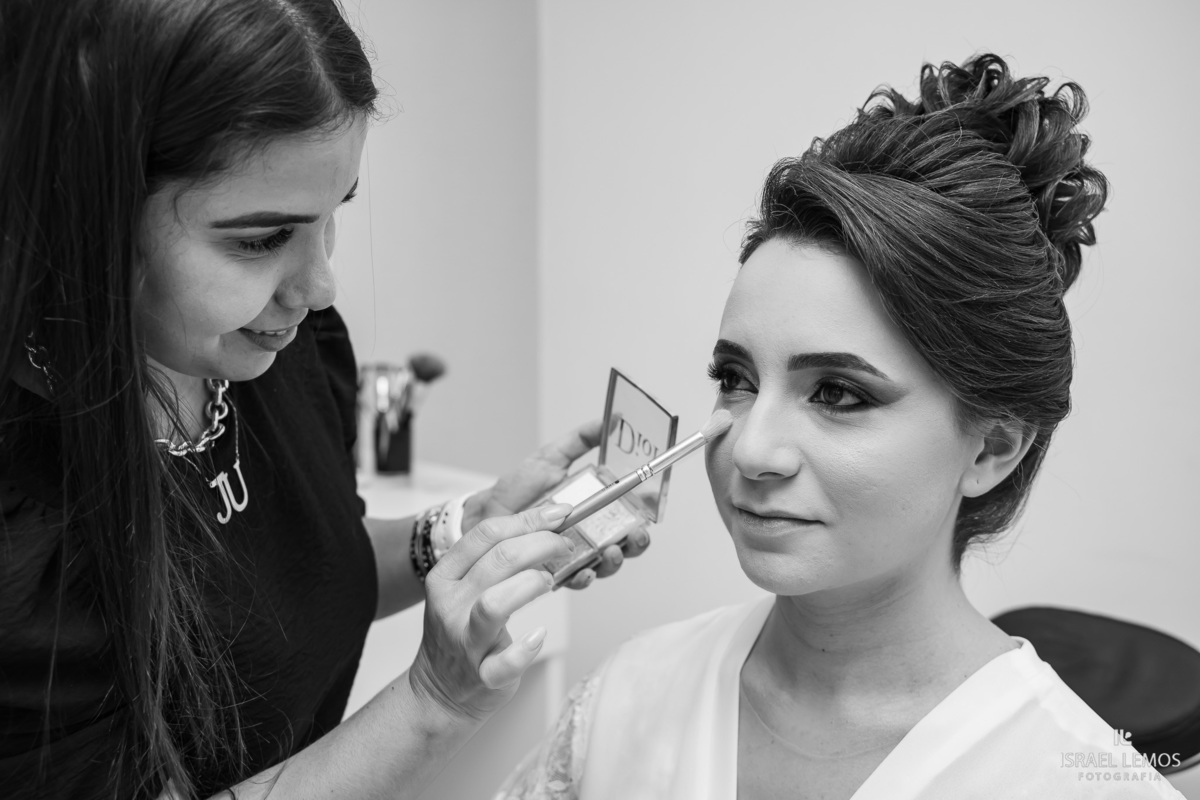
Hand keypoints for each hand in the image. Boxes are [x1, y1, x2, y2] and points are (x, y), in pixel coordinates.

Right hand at [409, 504, 575, 720]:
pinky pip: (505, 663)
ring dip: (530, 585)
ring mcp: (464, 642)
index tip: (559, 513)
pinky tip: (539, 635)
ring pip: (494, 604)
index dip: (528, 518)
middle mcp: (451, 605)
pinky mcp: (482, 676)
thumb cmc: (462, 633)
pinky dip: (527, 649)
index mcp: (445, 577)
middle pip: (498, 560)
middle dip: (541, 543)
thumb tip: (543, 526)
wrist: (438, 692)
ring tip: (550, 581)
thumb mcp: (464, 589)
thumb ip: (492, 561)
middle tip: (565, 545)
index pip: (486, 534)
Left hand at [462, 420, 651, 588]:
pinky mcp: (556, 571)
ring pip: (606, 564)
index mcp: (594, 506)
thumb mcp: (551, 457)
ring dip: (614, 561)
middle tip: (635, 536)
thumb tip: (615, 418)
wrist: (485, 513)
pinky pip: (576, 580)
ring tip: (611, 552)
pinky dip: (584, 578)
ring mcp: (574, 553)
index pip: (628, 514)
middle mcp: (589, 532)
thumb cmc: (517, 488)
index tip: (649, 513)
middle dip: (636, 543)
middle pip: (625, 543)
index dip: (643, 517)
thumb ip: (581, 440)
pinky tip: (585, 572)